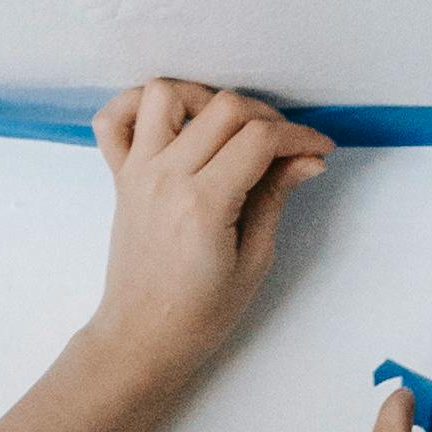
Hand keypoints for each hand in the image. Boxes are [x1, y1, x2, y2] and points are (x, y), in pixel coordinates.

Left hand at [88, 77, 333, 400]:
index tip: (318, 150)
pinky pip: (113, 119)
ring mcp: (138, 171)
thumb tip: (307, 160)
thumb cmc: (201, 313)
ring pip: (166, 94)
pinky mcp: (120, 175)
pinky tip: (168, 122)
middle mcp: (167, 177)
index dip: (299, 137)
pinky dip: (136, 106)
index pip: (259, 139)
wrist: (143, 337)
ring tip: (225, 127)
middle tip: (283, 146)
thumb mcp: (253, 261)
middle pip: (223, 108)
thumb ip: (275, 199)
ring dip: (203, 98)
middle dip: (266, 117)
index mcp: (204, 205)